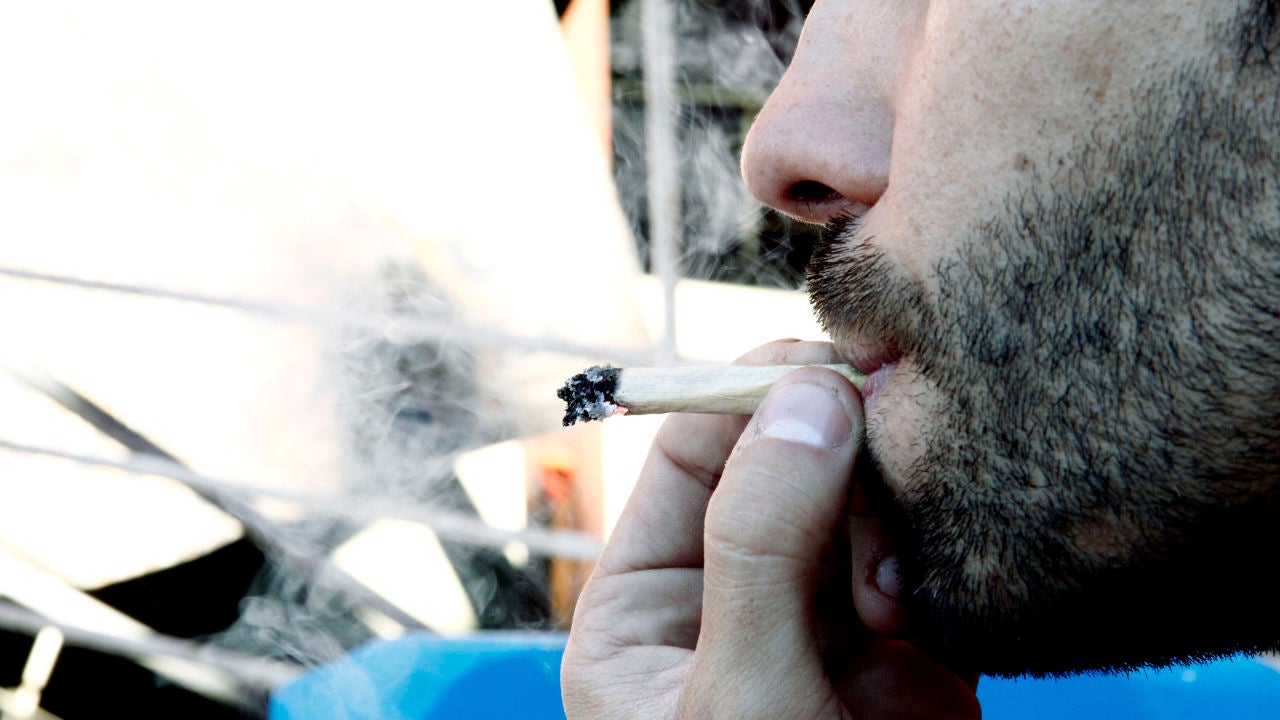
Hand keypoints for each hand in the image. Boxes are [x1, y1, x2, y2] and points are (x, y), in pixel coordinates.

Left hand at [562, 340, 979, 718]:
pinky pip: (925, 558)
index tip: (822, 362)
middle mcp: (730, 602)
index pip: (688, 456)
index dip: (749, 395)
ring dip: (889, 516)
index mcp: (645, 609)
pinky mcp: (907, 654)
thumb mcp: (736, 692)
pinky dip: (939, 553)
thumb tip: (805, 400)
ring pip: (861, 504)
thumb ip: (758, 549)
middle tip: (887, 437)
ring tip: (893, 588)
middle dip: (836, 452)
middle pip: (783, 467)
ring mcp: (820, 626)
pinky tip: (933, 595)